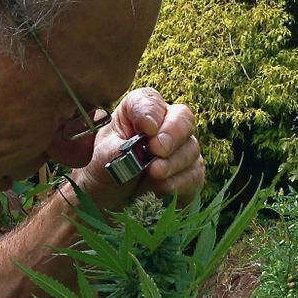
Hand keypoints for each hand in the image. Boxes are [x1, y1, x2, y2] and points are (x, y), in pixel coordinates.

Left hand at [64, 88, 204, 209]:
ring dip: (173, 163)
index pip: (150, 101)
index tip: (146, 129)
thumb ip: (118, 150)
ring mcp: (181, 147)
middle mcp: (165, 123)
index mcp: (138, 110)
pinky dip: (180, 182)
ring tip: (153, 174)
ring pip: (191, 148)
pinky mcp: (189, 172)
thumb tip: (138, 153)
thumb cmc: (105, 166)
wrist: (109, 196)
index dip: (151, 112)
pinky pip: (195, 174)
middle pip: (183, 117)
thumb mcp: (102, 156)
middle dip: (172, 134)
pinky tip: (162, 189)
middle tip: (157, 150)